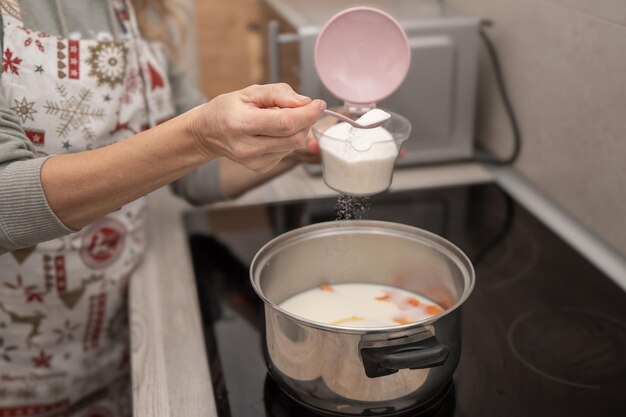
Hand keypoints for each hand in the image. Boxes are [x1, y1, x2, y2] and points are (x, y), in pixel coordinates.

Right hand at [188, 83, 325, 171]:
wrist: (208, 133)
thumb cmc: (228, 109)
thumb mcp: (249, 92)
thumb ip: (278, 93)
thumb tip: (305, 102)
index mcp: (241, 124)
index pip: (285, 123)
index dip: (307, 114)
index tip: (319, 104)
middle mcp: (247, 147)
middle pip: (294, 138)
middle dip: (305, 121)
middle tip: (299, 107)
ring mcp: (254, 162)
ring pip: (293, 146)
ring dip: (296, 130)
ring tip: (277, 119)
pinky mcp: (261, 168)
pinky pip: (287, 153)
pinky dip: (287, 140)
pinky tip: (272, 133)